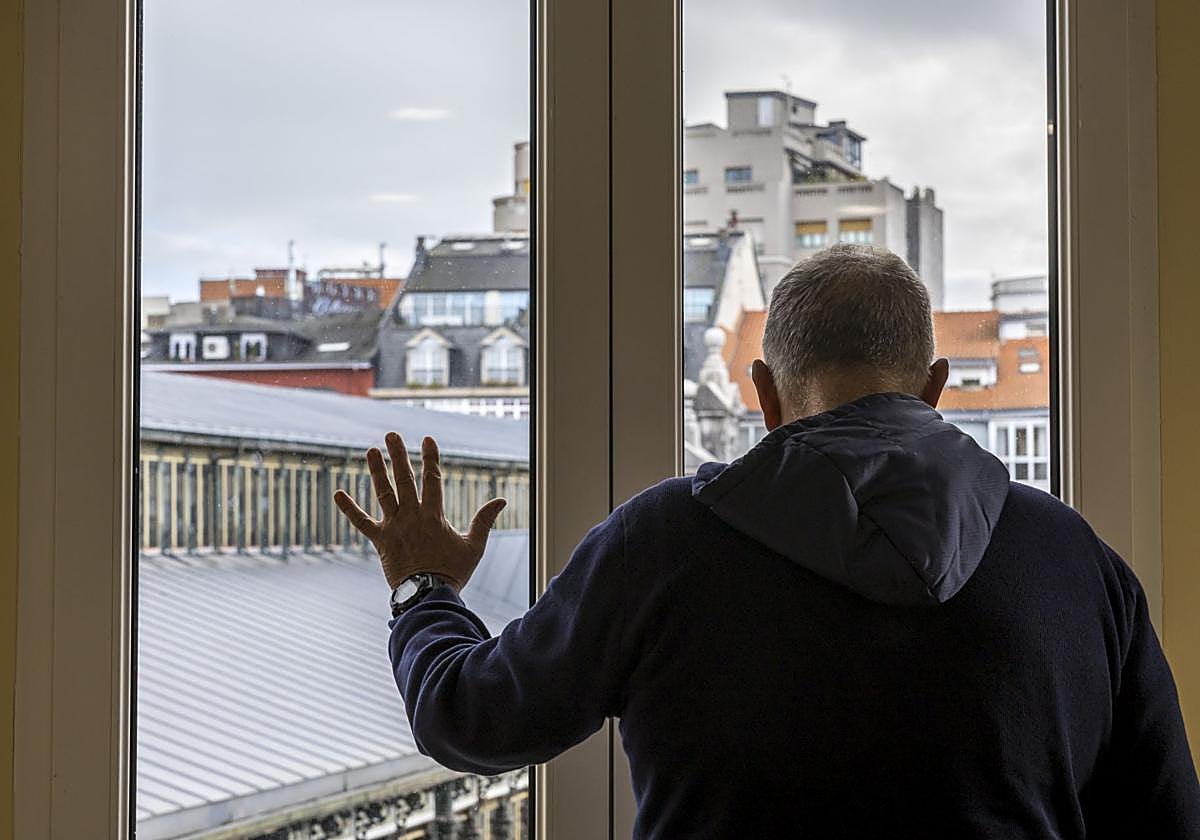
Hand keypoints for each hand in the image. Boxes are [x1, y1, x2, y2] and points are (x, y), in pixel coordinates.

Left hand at [333, 432, 506, 591]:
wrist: (427, 596)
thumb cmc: (453, 573)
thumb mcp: (474, 546)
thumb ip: (484, 520)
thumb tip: (500, 500)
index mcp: (434, 515)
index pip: (433, 479)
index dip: (430, 458)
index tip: (427, 440)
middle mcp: (412, 516)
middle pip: (405, 479)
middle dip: (398, 455)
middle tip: (391, 435)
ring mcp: (394, 527)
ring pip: (384, 494)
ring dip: (377, 472)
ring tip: (370, 451)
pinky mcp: (380, 540)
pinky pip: (362, 522)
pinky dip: (349, 508)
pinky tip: (337, 493)